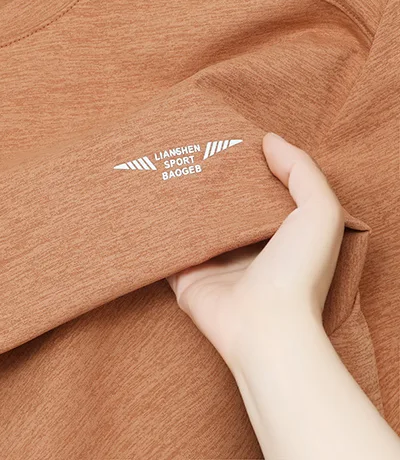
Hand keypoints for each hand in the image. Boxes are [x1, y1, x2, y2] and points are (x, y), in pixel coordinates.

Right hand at [166, 132, 344, 370]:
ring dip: (177, 199)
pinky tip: (143, 201)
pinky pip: (165, 247)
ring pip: (190, 222)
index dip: (245, 164)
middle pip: (221, 204)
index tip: (224, 137)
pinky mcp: (184, 275)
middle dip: (206, 179)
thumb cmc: (297, 271)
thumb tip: (268, 139)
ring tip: (159, 164)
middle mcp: (245, 246)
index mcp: (277, 232)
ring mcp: (213, 261)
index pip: (258, 191)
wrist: (264, 326)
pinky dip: (154, 229)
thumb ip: (301, 171)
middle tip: (185, 146)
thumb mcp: (319, 213)